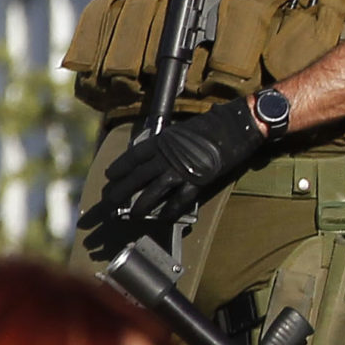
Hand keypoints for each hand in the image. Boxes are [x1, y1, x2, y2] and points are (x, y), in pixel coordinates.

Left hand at [78, 97, 266, 251]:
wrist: (236, 126)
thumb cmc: (212, 125)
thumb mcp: (182, 130)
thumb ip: (170, 143)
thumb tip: (160, 153)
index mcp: (162, 141)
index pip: (134, 156)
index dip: (120, 167)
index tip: (109, 175)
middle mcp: (167, 156)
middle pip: (138, 176)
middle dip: (121, 190)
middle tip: (108, 201)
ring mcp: (182, 170)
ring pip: (154, 191)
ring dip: (141, 204)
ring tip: (132, 215)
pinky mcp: (198, 181)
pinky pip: (180, 200)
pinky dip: (170, 210)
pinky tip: (162, 218)